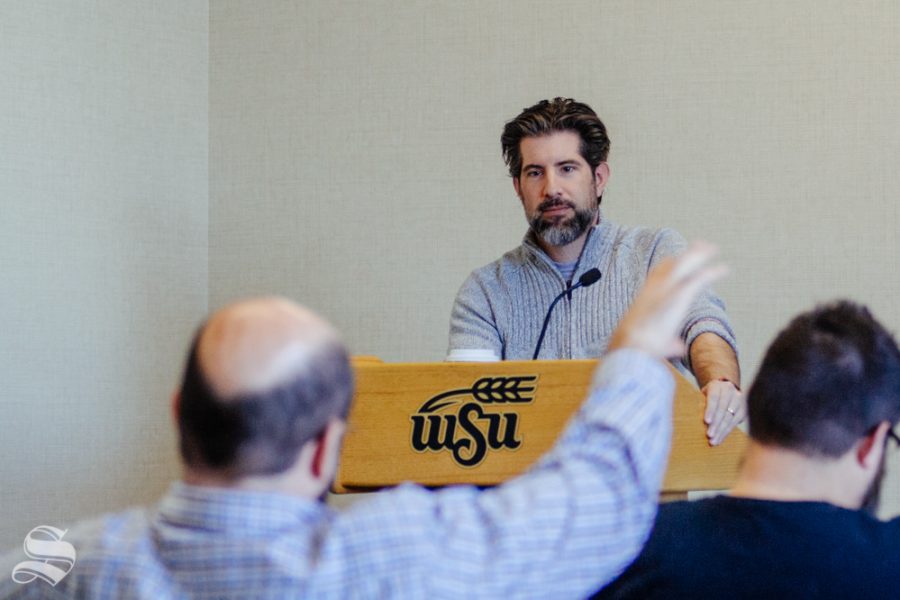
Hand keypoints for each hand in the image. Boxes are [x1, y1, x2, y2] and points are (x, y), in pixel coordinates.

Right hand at [609, 242, 726, 358]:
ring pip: (685, 265)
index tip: (679, 258)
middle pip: (672, 263)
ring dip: (699, 256)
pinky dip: (712, 274)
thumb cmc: (638, 347)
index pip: (658, 274)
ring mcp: (666, 289)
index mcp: (647, 296)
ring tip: (713, 248)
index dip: (670, 264)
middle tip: (700, 245)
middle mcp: (655, 288)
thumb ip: (669, 343)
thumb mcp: (653, 342)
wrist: (631, 346)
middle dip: (687, 254)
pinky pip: (699, 280)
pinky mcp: (678, 296)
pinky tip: (724, 270)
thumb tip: (678, 347)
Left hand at [702, 380, 744, 445]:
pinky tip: (720, 439)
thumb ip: (700, 403)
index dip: (710, 410)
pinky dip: (726, 432)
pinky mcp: (743, 409)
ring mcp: (739, 400)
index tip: (706, 421)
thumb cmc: (708, 395)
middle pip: (723, 409)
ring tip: (713, 441)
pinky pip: (735, 422)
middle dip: (716, 424)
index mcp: (717, 386)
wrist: (724, 389)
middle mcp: (730, 391)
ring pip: (730, 417)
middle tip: (709, 435)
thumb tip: (693, 419)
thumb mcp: (702, 395)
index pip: (714, 398)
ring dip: (721, 431)